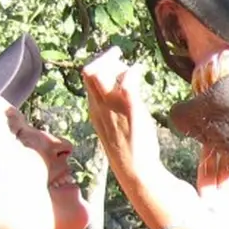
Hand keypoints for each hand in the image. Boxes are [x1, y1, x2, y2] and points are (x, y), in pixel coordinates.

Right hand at [81, 47, 162, 182]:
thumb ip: (116, 107)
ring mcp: (114, 109)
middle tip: (120, 57)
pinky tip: (140, 71)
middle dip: (105, 59)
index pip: (88, 79)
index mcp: (95, 110)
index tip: (113, 60)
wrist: (136, 171)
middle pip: (92, 71)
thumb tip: (124, 89)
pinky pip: (126, 83)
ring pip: (104, 73)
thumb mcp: (117, 125)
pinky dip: (132, 72)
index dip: (99, 65)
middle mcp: (100, 107)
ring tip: (132, 67)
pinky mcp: (130, 111)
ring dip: (118, 64)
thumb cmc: (130, 150)